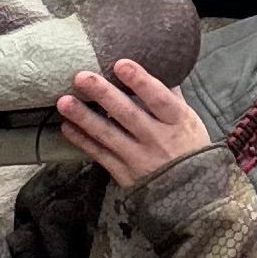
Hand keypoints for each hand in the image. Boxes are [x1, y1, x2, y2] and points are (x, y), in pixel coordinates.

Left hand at [57, 60, 210, 188]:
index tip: (120, 64)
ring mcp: (139, 158)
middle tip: (81, 77)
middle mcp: (157, 139)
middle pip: (128, 114)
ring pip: (108, 134)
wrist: (192, 194)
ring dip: (84, 117)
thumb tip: (158, 63)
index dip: (140, 81)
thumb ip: (171, 95)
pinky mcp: (125, 174)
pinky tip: (66, 127)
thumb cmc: (190, 148)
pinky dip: (83, 141)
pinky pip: (100, 155)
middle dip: (103, 94)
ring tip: (64, 102)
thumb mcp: (189, 120)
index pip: (158, 99)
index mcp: (177, 121)